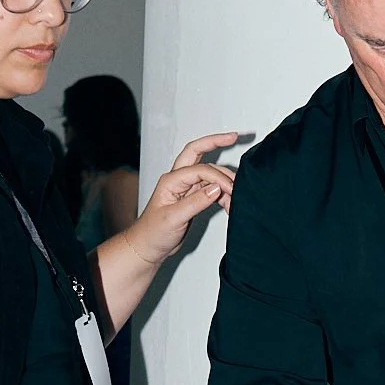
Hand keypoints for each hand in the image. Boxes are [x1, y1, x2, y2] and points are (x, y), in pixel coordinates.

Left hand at [123, 133, 238, 269]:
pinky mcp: (192, 197)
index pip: (200, 170)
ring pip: (209, 173)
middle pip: (198, 152)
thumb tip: (216, 188)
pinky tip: (230, 204)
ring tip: (236, 195)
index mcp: (171, 180)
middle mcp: (178, 179)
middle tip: (235, 137)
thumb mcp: (174, 218)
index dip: (218, 178)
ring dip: (224, 180)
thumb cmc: (153, 233)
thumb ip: (195, 202)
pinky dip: (223, 194)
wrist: (148, 247)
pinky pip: (211, 188)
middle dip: (215, 142)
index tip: (231, 190)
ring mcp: (186, 187)